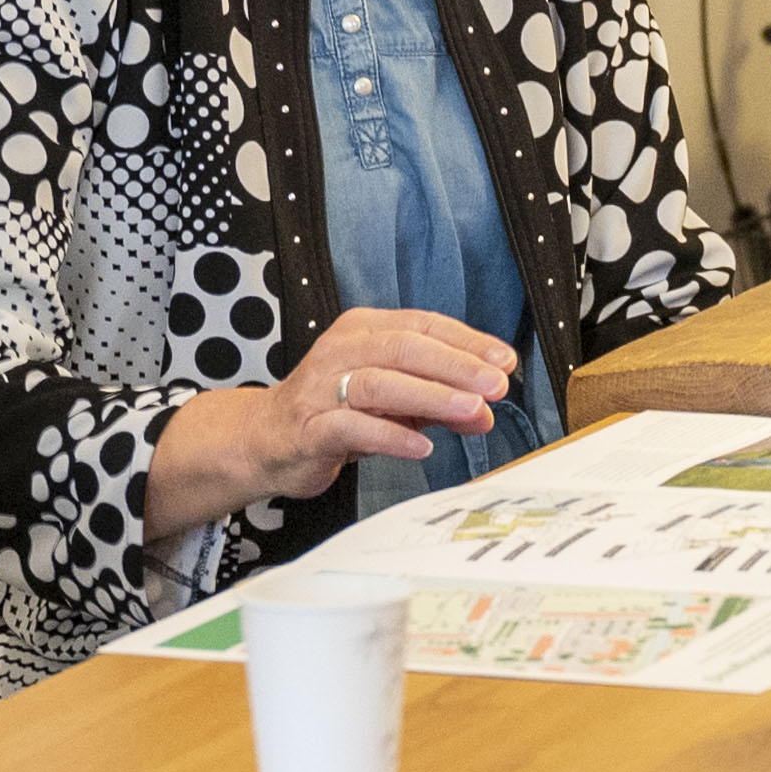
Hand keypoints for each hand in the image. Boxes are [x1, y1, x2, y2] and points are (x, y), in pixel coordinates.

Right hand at [146, 307, 517, 527]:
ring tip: (470, 411)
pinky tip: (421, 446)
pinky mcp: (309, 427)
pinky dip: (390, 436)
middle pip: (404, 348)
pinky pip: (352, 427)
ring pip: (380, 383)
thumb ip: (438, 400)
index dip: (467, 341)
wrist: (265, 440)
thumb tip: (487, 408)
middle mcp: (341, 350)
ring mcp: (321, 388)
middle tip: (495, 386)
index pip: (423, 325)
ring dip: (430, 397)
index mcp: (363, 330)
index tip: (505, 362)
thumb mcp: (393, 401)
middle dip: (456, 366)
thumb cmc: (334, 411)